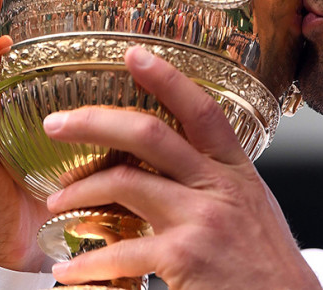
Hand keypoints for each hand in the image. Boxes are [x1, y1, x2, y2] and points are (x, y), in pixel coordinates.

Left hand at [43, 47, 321, 288]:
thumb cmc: (266, 266)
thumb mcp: (250, 209)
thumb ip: (217, 183)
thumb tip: (179, 167)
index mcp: (235, 170)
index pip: (200, 109)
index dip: (166, 77)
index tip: (133, 54)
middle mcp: (220, 186)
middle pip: (150, 134)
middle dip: (95, 122)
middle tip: (56, 124)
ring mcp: (202, 218)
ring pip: (126, 183)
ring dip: (80, 191)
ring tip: (57, 201)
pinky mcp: (185, 255)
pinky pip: (121, 249)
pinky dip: (87, 262)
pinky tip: (69, 271)